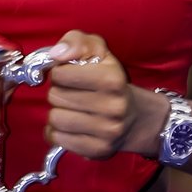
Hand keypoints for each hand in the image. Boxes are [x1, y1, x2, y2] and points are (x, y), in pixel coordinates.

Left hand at [45, 30, 163, 159]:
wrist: (136, 118)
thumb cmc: (109, 80)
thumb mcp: (98, 51)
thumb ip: (76, 41)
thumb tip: (56, 53)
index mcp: (112, 79)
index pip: (60, 74)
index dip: (60, 73)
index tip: (69, 76)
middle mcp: (112, 107)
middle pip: (55, 97)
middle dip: (59, 93)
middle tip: (72, 94)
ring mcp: (106, 131)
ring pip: (55, 119)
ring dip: (58, 113)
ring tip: (72, 110)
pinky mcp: (98, 150)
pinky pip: (58, 139)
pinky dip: (58, 132)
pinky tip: (71, 126)